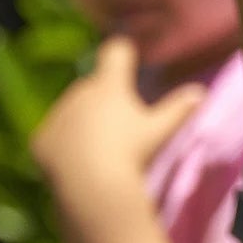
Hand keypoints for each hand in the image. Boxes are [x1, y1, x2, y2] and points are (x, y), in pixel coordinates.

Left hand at [31, 36, 205, 197]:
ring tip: (97, 152)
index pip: (116, 51)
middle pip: (93, 87)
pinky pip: (53, 138)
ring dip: (81, 122)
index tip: (129, 58)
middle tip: (118, 129)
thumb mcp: (160, 134)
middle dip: (103, 100)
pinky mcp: (41, 140)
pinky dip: (62, 147)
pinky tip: (73, 165)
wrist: (93, 191)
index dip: (124, 53)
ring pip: (71, 112)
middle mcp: (80, 91)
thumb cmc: (132, 157)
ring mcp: (58, 115)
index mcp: (109, 84)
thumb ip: (178, 110)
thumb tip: (200, 93)